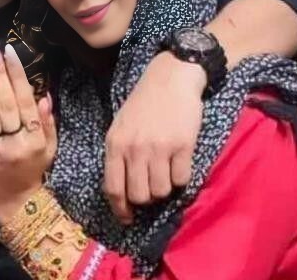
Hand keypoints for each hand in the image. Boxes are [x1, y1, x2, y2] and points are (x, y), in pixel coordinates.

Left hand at [0, 41, 56, 225]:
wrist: (13, 205)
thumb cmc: (33, 171)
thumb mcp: (49, 148)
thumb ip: (47, 122)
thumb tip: (44, 95)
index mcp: (34, 138)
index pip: (25, 99)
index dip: (17, 74)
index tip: (9, 50)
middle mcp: (15, 142)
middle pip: (5, 101)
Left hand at [103, 52, 204, 222]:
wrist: (171, 77)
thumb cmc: (144, 102)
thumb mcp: (121, 126)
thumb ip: (120, 155)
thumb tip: (124, 192)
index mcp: (115, 143)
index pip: (113, 188)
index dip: (120, 209)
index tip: (128, 219)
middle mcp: (135, 148)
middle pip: (139, 196)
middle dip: (147, 196)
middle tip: (152, 184)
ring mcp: (159, 148)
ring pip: (161, 191)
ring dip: (165, 186)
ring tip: (167, 169)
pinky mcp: (183, 146)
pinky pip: (182, 179)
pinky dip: (182, 176)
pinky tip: (180, 160)